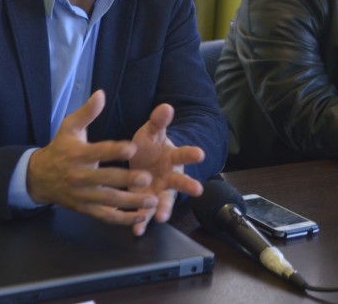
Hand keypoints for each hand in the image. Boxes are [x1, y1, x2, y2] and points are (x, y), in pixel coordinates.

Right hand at [26, 90, 159, 224]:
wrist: (38, 177)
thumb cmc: (60, 148)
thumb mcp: (69, 128)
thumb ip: (87, 112)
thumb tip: (100, 93)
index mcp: (77, 154)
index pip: (98, 152)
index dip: (114, 150)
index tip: (133, 147)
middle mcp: (79, 176)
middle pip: (105, 179)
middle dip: (126, 179)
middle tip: (147, 178)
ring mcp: (82, 195)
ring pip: (108, 201)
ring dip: (131, 203)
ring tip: (152, 201)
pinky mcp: (85, 209)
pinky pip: (105, 217)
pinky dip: (123, 220)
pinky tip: (141, 217)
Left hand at [128, 102, 205, 235]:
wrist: (143, 162)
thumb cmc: (150, 146)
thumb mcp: (152, 132)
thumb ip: (158, 122)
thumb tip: (166, 106)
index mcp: (173, 157)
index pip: (185, 154)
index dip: (192, 154)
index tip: (200, 153)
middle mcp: (171, 177)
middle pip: (181, 182)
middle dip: (189, 186)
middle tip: (197, 190)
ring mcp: (160, 191)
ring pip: (165, 202)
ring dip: (163, 209)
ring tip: (161, 217)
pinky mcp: (147, 203)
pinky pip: (146, 213)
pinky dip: (142, 222)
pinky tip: (137, 230)